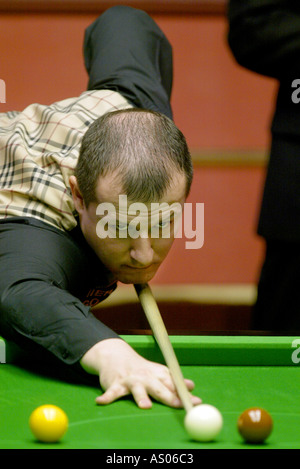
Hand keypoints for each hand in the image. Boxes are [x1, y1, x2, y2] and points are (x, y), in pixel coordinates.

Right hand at [80, 338, 201, 408]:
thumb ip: (174, 381)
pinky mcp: (115, 384)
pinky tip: (101, 402)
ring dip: (140, 397)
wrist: (116, 355)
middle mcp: (146, 377)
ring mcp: (130, 380)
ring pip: (137, 389)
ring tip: (145, 406)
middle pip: (159, 388)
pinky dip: (106, 397)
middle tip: (178, 404)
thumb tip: (192, 386)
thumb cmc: (140, 369)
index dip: (185, 393)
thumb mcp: (158, 373)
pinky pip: (111, 392)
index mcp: (157, 374)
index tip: (196, 401)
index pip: (174, 384)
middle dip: (169, 397)